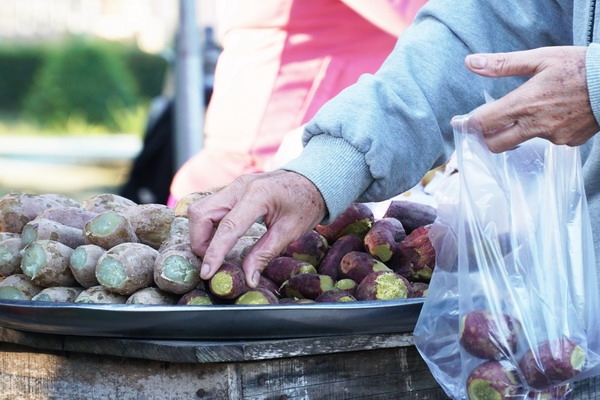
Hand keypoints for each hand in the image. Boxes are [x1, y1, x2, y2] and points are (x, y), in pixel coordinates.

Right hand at [188, 170, 325, 287]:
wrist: (313, 179)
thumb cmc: (306, 203)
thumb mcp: (290, 231)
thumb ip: (265, 254)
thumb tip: (249, 279)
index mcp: (258, 195)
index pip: (228, 226)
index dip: (215, 252)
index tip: (207, 273)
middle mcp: (240, 186)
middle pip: (202, 213)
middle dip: (199, 241)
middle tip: (211, 262)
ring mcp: (235, 185)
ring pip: (201, 208)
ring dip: (201, 233)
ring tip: (214, 252)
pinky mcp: (233, 189)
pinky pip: (210, 206)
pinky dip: (208, 225)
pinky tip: (218, 239)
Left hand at [465, 46, 599, 151]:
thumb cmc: (580, 67)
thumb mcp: (540, 58)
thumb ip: (503, 64)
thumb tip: (471, 63)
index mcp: (524, 103)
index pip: (483, 123)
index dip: (468, 124)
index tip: (461, 122)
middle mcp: (535, 125)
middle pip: (496, 145)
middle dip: (486, 137)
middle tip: (486, 126)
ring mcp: (553, 137)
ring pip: (523, 141)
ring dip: (518, 130)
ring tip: (530, 110)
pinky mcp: (568, 142)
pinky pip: (548, 140)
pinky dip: (545, 130)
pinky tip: (554, 114)